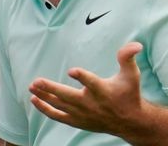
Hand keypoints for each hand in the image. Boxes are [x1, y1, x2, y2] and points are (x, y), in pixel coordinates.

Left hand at [29, 42, 145, 135]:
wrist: (129, 122)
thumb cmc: (129, 94)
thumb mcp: (132, 75)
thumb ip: (128, 58)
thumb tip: (135, 44)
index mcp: (103, 91)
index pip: (92, 83)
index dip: (82, 77)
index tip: (72, 70)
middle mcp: (90, 104)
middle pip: (67, 96)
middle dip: (51, 89)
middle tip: (36, 81)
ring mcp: (82, 114)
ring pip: (59, 106)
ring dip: (44, 97)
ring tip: (32, 88)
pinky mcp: (77, 121)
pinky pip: (58, 116)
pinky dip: (46, 109)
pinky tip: (35, 100)